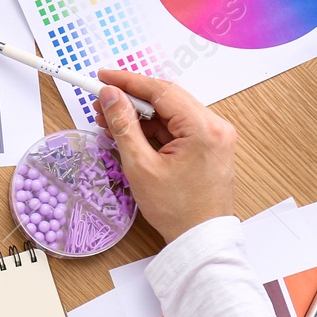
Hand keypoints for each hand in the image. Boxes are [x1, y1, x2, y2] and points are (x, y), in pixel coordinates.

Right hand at [95, 69, 236, 242]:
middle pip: (166, 98)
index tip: (104, 77)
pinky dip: (153, 129)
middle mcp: (215, 127)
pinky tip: (130, 133)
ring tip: (110, 121)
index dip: (128, 81)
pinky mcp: (209, 146)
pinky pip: (177, 127)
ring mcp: (214, 136)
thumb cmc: (177, 211)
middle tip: (101, 101)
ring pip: (170, 113)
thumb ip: (124, 125)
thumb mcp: (141, 166)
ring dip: (140, 115)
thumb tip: (111, 96)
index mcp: (203, 129)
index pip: (161, 91)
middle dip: (131, 99)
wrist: (201, 239)